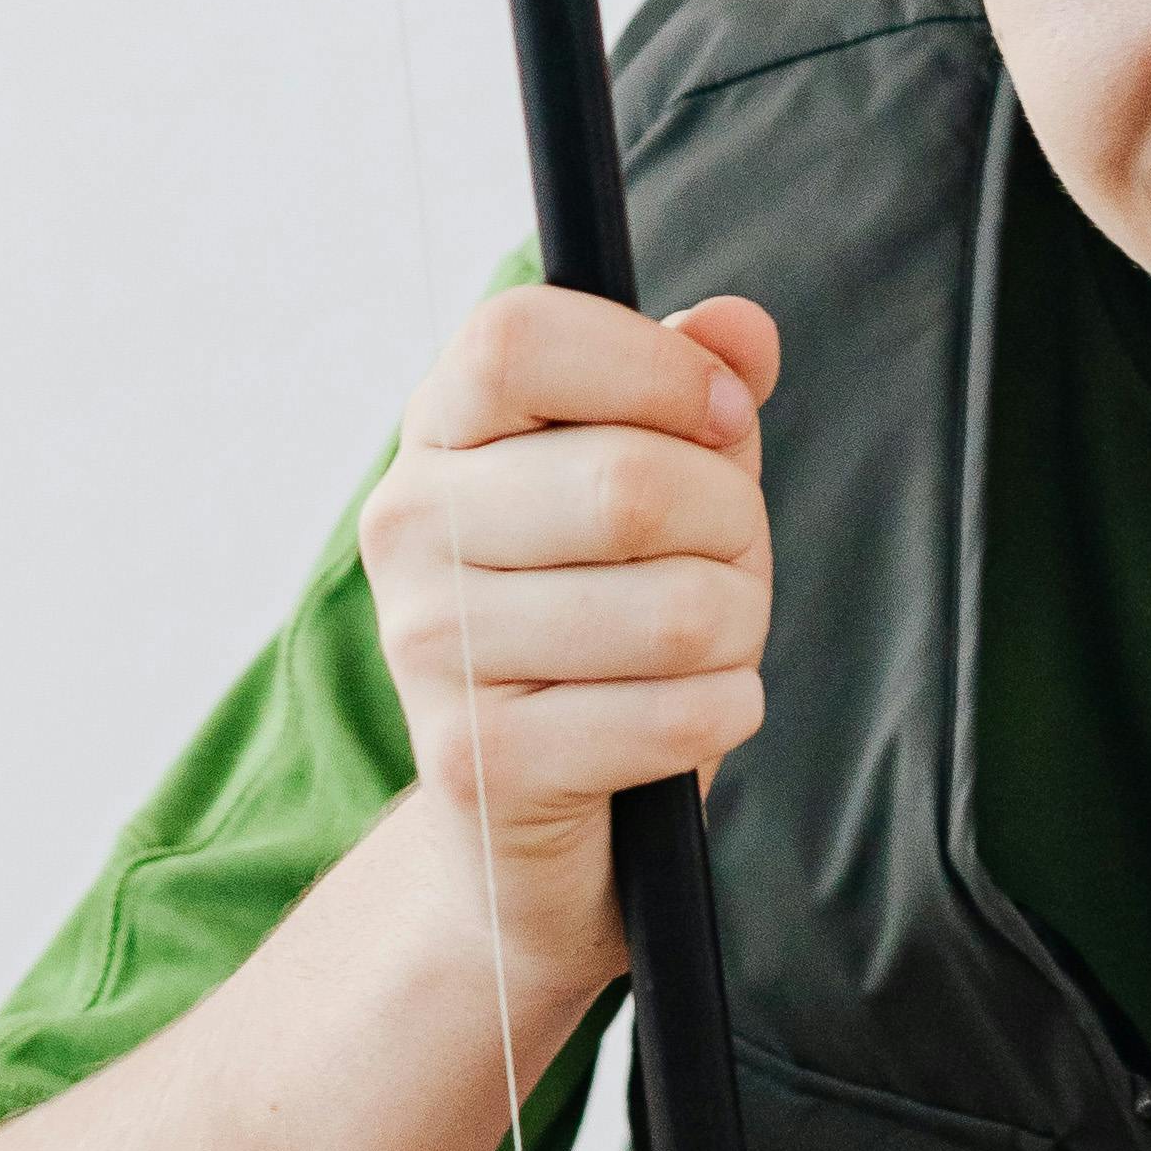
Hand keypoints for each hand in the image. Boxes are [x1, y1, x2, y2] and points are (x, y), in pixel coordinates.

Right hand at [359, 282, 780, 1012]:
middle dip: (733, 526)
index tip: (722, 416)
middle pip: (628, 483)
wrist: (538, 819)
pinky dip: (725, 711)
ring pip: (676, 609)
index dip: (652, 366)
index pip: (518, 338)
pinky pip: (671, 715)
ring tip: (708, 645)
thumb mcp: (664, 482)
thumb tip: (744, 331)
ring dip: (740, 629)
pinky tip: (695, 714)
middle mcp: (407, 525)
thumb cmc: (613, 615)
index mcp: (441, 431)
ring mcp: (428, 646)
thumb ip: (698, 391)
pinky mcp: (475, 759)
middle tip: (728, 561)